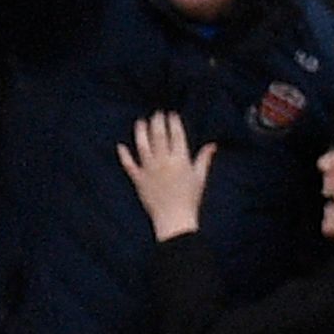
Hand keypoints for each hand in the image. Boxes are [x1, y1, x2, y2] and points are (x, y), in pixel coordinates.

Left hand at [115, 111, 215, 239]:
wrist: (174, 220)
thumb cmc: (190, 199)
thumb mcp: (200, 178)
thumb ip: (204, 159)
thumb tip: (212, 145)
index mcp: (180, 159)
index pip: (176, 135)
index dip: (173, 122)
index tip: (171, 114)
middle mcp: (164, 162)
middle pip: (159, 136)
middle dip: (157, 122)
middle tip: (156, 114)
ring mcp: (149, 170)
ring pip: (142, 146)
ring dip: (140, 132)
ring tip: (140, 122)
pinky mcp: (139, 180)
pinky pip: (129, 165)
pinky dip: (124, 155)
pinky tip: (121, 146)